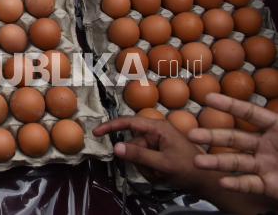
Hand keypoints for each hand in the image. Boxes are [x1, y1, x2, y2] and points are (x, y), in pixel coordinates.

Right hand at [93, 115, 221, 195]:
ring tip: (162, 173)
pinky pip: (144, 161)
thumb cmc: (190, 169)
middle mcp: (157, 132)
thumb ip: (138, 155)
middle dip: (140, 160)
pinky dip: (150, 170)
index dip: (111, 126)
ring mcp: (158, 143)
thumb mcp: (163, 163)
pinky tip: (163, 174)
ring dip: (146, 168)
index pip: (129, 122)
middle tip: (155, 170)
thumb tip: (116, 148)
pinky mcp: (159, 153)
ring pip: (137, 155)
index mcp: (159, 127)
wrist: (207, 183)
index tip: (97, 132)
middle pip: (133, 144)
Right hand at [189, 93, 277, 199]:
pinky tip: (223, 182)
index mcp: (277, 128)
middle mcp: (266, 145)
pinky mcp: (268, 185)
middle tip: (192, 134)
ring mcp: (265, 165)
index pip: (249, 113)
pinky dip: (235, 183)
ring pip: (235, 161)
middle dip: (212, 136)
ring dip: (215, 162)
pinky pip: (248, 184)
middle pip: (234, 138)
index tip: (209, 98)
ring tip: (198, 162)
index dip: (229, 105)